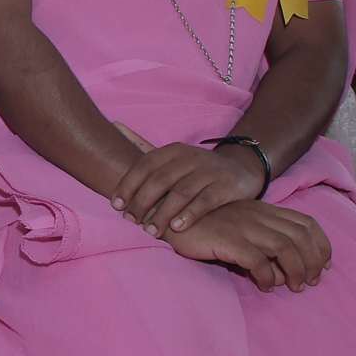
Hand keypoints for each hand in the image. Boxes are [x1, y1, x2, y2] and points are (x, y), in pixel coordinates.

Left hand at [109, 139, 268, 237]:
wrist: (241, 170)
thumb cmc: (196, 169)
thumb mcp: (173, 157)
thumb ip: (145, 147)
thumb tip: (114, 124)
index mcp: (173, 150)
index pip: (145, 165)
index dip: (128, 185)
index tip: (116, 205)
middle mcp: (190, 158)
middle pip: (160, 180)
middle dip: (142, 202)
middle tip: (131, 221)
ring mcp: (209, 171)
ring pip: (181, 192)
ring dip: (163, 213)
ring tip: (151, 230)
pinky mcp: (226, 186)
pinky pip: (205, 201)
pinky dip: (190, 214)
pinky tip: (177, 227)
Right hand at [164, 201, 330, 290]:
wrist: (169, 217)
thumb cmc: (206, 227)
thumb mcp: (240, 228)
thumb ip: (263, 242)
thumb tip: (284, 272)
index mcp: (264, 210)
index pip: (306, 223)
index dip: (320, 245)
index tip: (322, 266)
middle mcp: (258, 215)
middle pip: (301, 236)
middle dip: (312, 262)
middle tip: (309, 282)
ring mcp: (243, 225)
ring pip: (285, 247)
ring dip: (295, 270)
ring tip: (292, 287)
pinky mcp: (227, 239)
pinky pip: (257, 260)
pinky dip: (267, 276)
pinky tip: (265, 285)